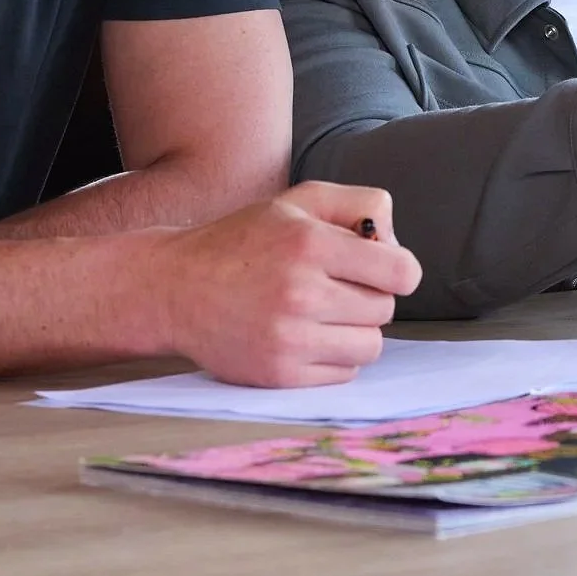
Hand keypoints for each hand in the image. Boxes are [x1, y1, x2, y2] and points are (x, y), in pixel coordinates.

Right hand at [145, 181, 422, 386]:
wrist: (176, 288)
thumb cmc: (244, 241)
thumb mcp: (297, 202)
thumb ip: (358, 204)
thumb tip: (396, 243)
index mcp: (309, 243)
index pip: (400, 272)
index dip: (399, 270)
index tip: (383, 271)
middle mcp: (300, 292)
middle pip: (384, 309)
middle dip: (368, 297)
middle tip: (335, 287)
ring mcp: (289, 338)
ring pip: (370, 346)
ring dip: (355, 331)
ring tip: (323, 314)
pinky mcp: (279, 374)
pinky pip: (343, 373)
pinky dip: (333, 357)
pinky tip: (305, 336)